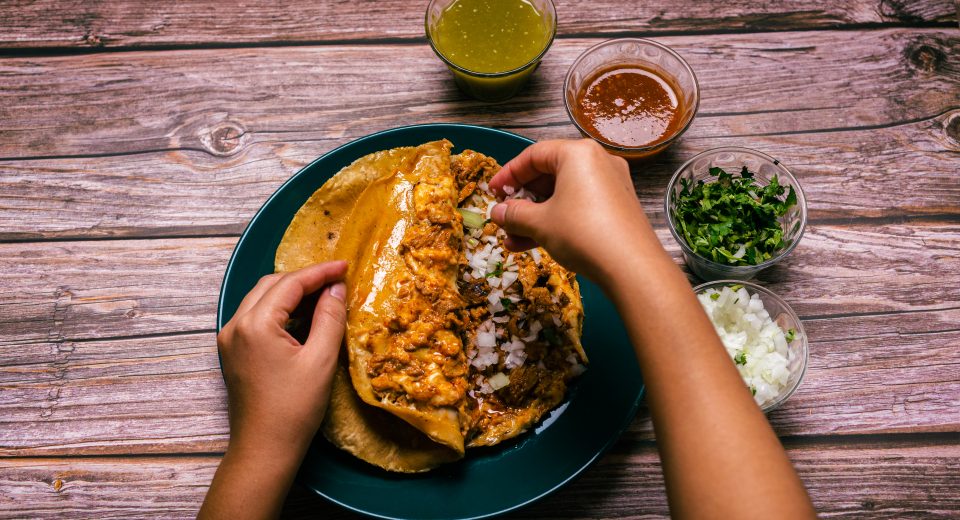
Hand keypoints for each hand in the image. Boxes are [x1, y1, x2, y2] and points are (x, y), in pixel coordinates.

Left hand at [216, 260, 347, 454]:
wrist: (264, 449)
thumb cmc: (294, 409)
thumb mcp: (320, 360)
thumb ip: (329, 317)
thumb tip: (336, 288)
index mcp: (255, 324)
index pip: (290, 283)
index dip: (320, 272)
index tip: (345, 266)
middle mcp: (235, 325)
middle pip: (272, 285)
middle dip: (304, 278)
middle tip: (336, 280)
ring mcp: (230, 338)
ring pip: (261, 298)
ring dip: (291, 292)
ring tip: (323, 295)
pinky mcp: (232, 351)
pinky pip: (256, 316)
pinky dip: (280, 309)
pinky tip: (302, 316)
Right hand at [489, 139, 657, 285]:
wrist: (632, 268)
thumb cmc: (583, 234)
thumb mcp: (540, 223)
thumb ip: (515, 214)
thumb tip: (497, 213)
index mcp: (578, 154)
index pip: (534, 155)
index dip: (508, 174)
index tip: (492, 192)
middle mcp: (598, 162)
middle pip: (550, 175)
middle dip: (523, 200)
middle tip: (504, 216)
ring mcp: (611, 185)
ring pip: (563, 195)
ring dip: (536, 216)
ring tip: (513, 239)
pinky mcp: (617, 207)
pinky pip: (579, 206)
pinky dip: (557, 220)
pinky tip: (535, 242)